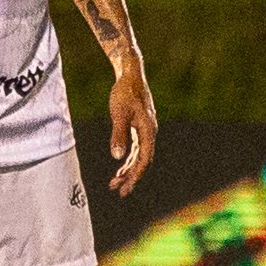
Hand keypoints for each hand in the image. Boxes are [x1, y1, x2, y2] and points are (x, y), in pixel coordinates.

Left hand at [103, 63, 157, 194]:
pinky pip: (137, 149)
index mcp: (148, 131)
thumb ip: (118, 134)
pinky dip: (128, 159)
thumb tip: (117, 157)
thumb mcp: (119, 113)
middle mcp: (150, 133)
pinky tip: (120, 167)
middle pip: (143, 161)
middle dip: (131, 177)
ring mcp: (146, 131)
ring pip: (139, 156)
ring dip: (128, 170)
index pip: (144, 159)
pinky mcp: (140, 127)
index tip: (125, 187)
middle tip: (119, 192)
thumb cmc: (124, 92)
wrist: (130, 74)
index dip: (135, 175)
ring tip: (115, 183)